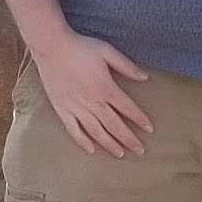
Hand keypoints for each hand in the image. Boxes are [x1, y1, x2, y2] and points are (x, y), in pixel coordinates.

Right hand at [34, 32, 153, 156]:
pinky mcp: (62, 109)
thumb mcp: (107, 51)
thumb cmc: (81, 47)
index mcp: (106, 88)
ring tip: (121, 154)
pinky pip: (74, 130)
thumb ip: (127, 66)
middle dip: (129, 139)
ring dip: (110, 144)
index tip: (150, 129)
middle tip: (140, 151)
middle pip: (115, 125)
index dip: (140, 119)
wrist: (51, 46)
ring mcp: (76, 107)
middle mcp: (93, 102)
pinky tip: (92, 150)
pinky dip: (83, 141)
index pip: (128, 108)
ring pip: (96, 132)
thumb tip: (146, 77)